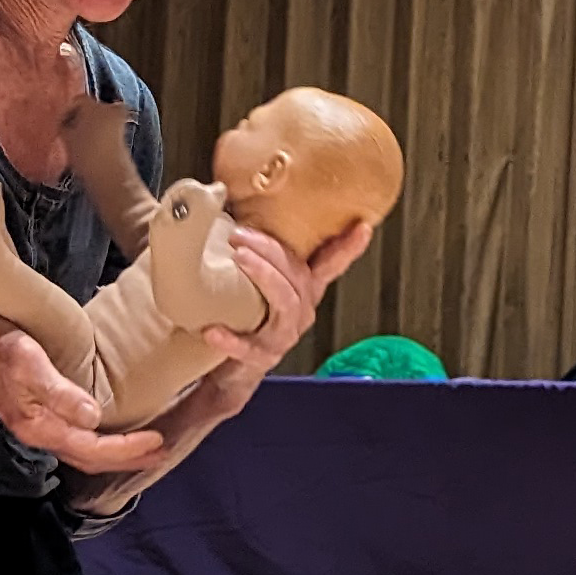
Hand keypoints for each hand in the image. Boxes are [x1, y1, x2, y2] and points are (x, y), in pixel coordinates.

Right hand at [0, 310, 167, 475]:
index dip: (128, 449)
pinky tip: (108, 429)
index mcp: (41, 427)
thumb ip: (61, 394)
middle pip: (91, 459)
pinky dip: (98, 440)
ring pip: (83, 451)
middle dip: (127, 459)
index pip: (93, 450)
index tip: (157, 441)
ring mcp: (37, 425)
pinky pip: (75, 437)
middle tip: (160, 453)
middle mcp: (41, 433)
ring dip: (115, 452)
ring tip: (143, 447)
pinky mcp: (36, 412)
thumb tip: (94, 419)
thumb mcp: (31, 364)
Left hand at [198, 221, 374, 407]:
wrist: (229, 371)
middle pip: (297, 275)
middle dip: (271, 249)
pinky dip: (232, 337)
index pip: (331, 264)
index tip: (362, 226)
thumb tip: (230, 203)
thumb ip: (257, 253)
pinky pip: (249, 345)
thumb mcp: (257, 284)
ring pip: (284, 300)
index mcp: (303, 290)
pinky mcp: (262, 357)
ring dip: (262, 275)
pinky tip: (213, 330)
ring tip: (238, 258)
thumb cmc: (244, 317)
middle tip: (240, 233)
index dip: (348, 246)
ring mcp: (284, 335)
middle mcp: (301, 310)